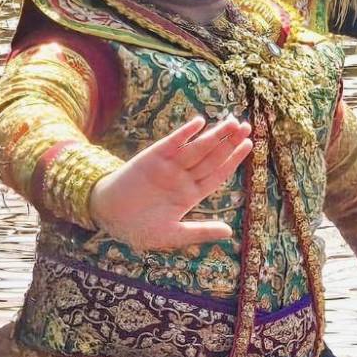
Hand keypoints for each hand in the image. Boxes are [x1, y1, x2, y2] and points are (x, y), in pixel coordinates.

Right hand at [90, 114, 252, 252]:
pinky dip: (184, 133)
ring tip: (232, 122)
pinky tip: (199, 123)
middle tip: (246, 127)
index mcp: (191, 195)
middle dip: (229, 142)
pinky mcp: (152, 158)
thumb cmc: (139, 229)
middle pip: (211, 157)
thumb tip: (229, 233)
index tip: (248, 146)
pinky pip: (172, 143)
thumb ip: (200, 232)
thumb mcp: (172, 234)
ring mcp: (169, 166)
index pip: (217, 174)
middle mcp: (183, 178)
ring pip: (197, 148)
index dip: (233, 160)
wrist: (108, 217)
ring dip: (214, 135)